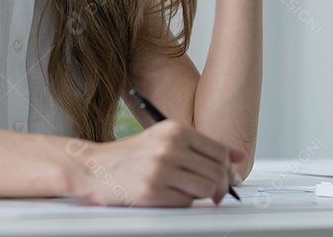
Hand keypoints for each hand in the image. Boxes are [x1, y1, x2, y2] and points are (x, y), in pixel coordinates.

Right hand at [72, 121, 245, 206]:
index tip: (228, 177)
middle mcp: (169, 146)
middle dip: (222, 186)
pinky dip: (185, 202)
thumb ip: (202, 145)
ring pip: (206, 188)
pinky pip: (186, 202)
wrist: (95, 168)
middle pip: (217, 171)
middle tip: (216, 192)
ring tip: (194, 194)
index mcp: (175, 129)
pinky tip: (173, 196)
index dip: (229, 168)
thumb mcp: (165, 139)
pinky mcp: (152, 191)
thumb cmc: (131, 155)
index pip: (219, 150)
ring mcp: (160, 169)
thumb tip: (238, 155)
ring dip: (206, 196)